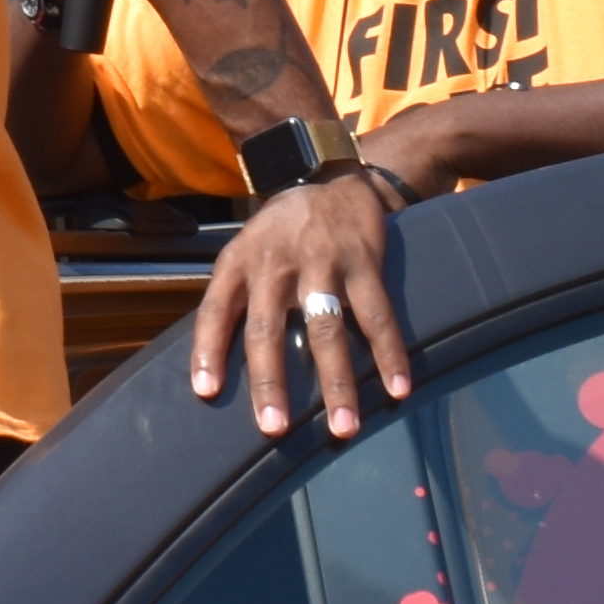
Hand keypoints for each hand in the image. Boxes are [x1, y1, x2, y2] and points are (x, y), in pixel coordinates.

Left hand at [195, 170, 408, 437]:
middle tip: (274, 429)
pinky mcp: (364, 262)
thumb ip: (235, 297)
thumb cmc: (282, 230)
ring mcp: (321, 261)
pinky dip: (389, 355)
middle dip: (271, 382)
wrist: (331, 174)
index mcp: (239, 262)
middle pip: (268, 328)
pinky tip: (397, 389)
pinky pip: (377, 316)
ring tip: (342, 427)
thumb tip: (215, 363)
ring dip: (336, 382)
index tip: (206, 391)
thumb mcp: (246, 250)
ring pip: (326, 329)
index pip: (215, 309)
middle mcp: (275, 262)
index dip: (208, 350)